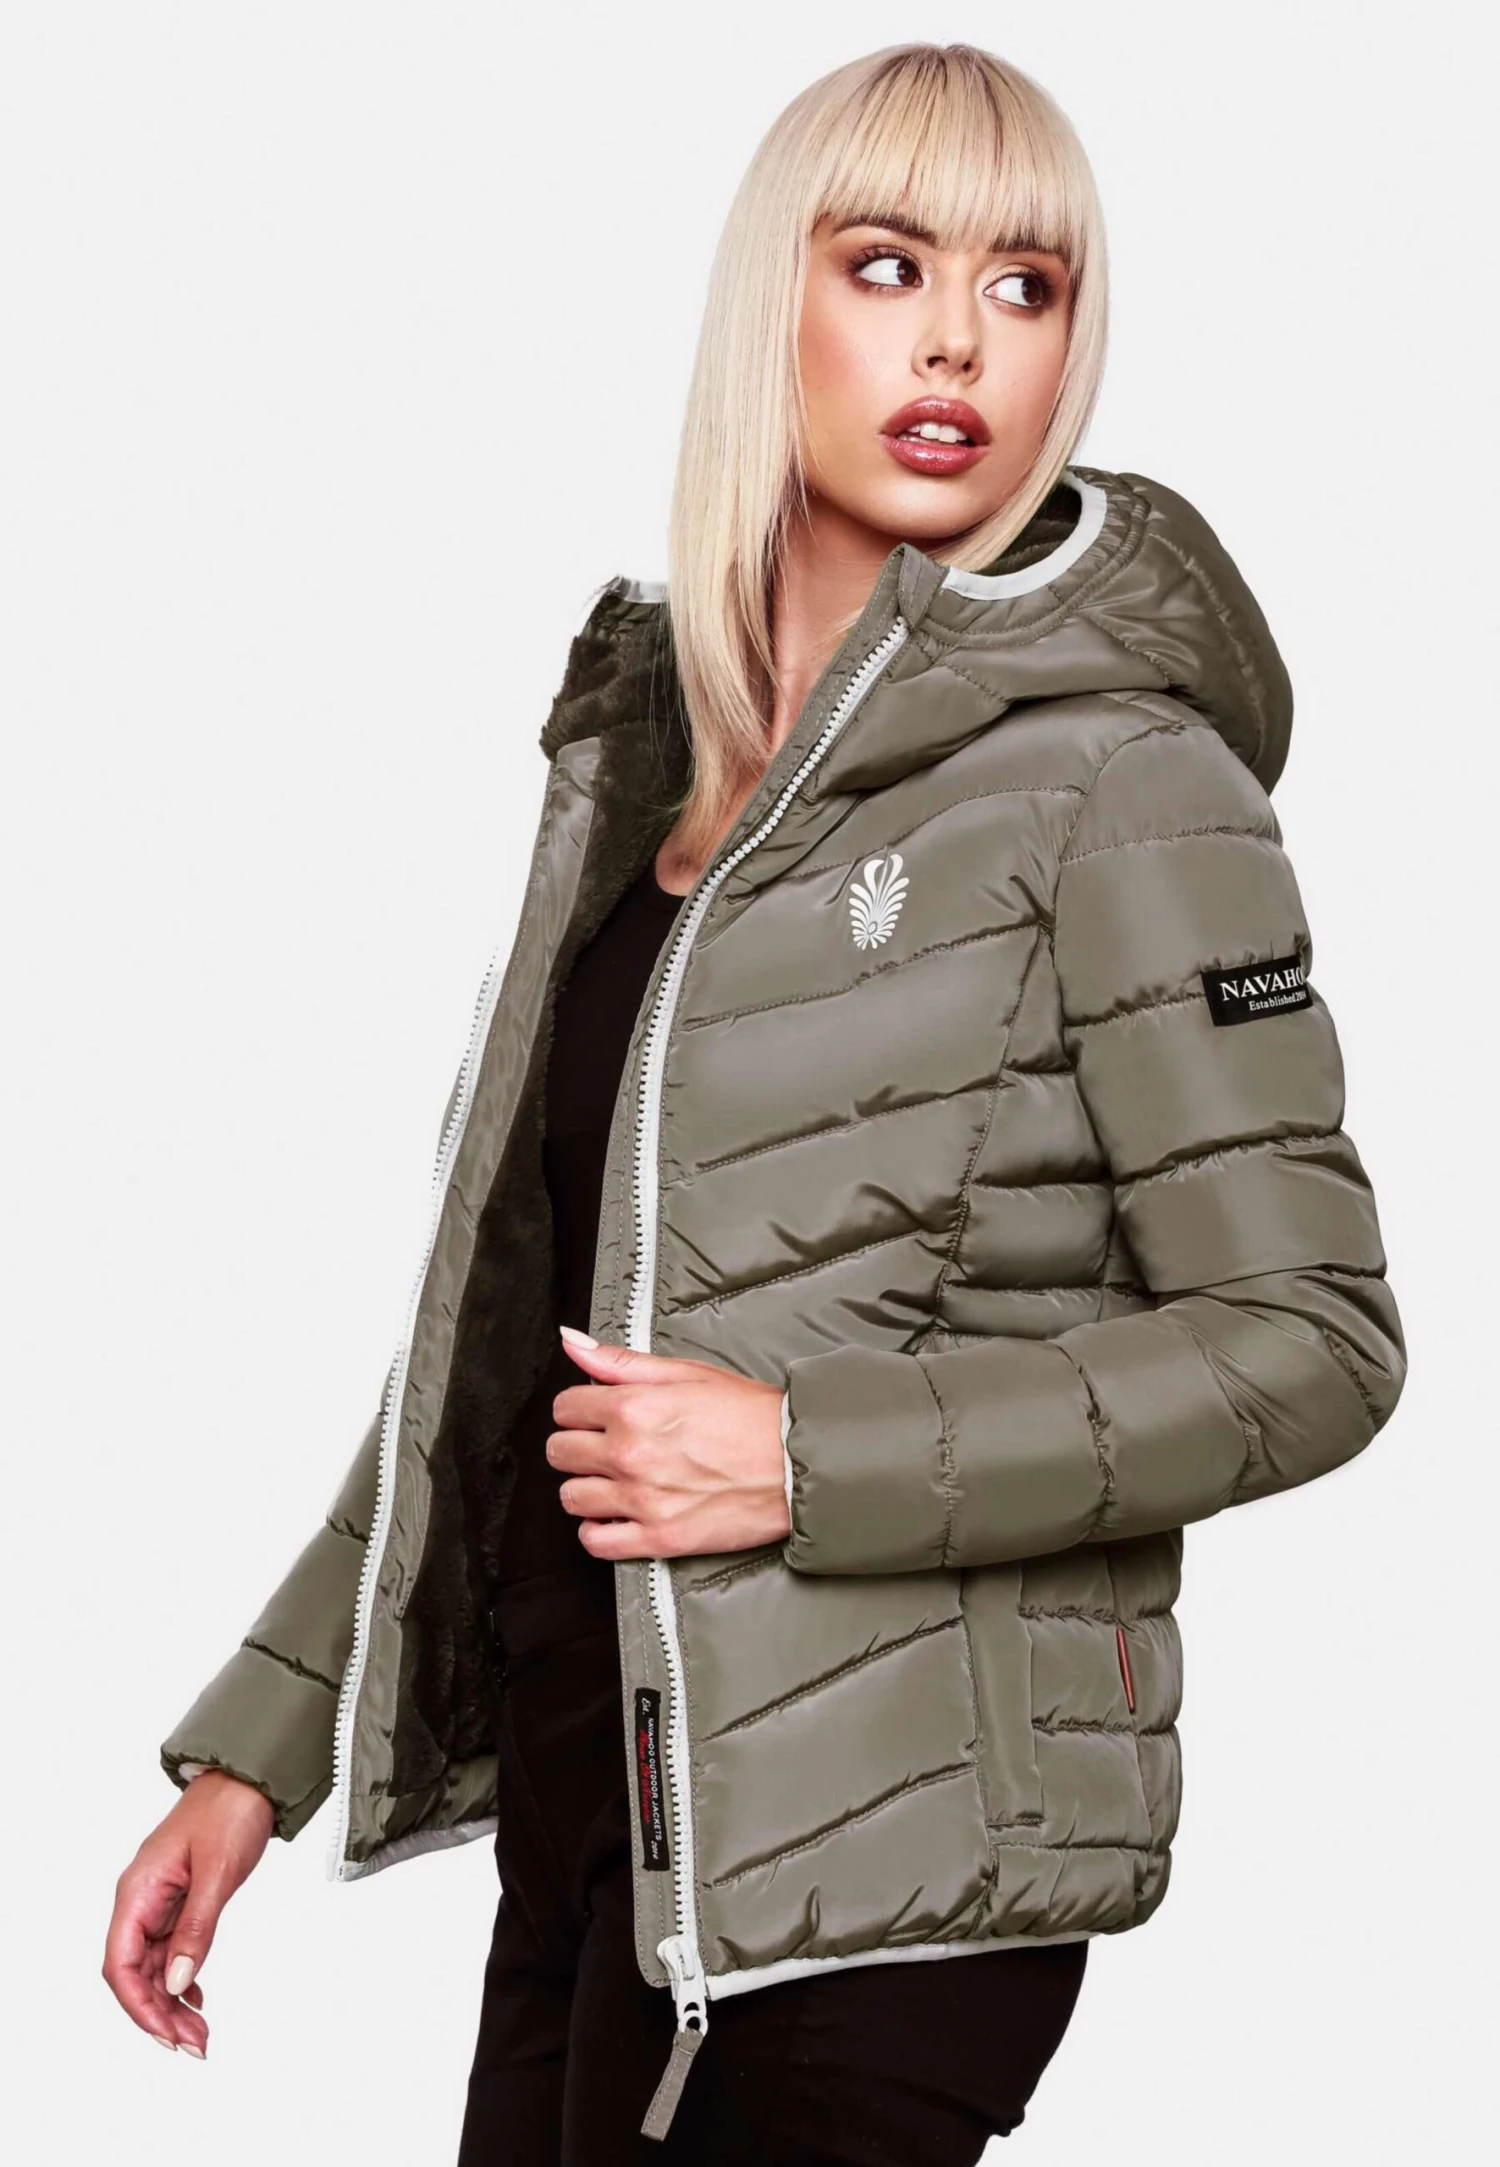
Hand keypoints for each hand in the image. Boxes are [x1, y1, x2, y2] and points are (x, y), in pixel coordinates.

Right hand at [103, 1768, 274, 2055]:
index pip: (120, 1963)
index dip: (138, 2006)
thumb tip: (176, 1983)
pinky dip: (182, 1979)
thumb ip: (197, 1928)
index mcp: (138, 1891)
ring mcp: (160, 1902)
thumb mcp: (218, 1871)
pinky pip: (171, 1950)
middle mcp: (142, 1900)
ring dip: (172, 2003)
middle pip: (135, 1973)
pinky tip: (197, 2000)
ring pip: (154, 1966)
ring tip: (201, 2034)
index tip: (167, 2035)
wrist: (249, 1778)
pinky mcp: (181, 1901)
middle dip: (160, 2014)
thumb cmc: (229, 1811)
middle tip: (195, 2045)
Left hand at [549, 1326, 788, 1559]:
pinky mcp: (658, 1539)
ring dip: (587, 1486)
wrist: (797, 1464)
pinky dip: (597, 1529)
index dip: (580, 1408)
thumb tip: (571, 1342)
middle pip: (560, 1452)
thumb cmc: (749, 1416)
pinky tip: (616, 1515)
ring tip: (615, 1479)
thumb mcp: (687, 1373)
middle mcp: (630, 1454)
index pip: (565, 1407)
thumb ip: (621, 1361)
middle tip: (608, 1445)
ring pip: (571, 1497)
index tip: (597, 1414)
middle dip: (578, 1445)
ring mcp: (641, 1500)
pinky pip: (595, 1541)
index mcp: (634, 1407)